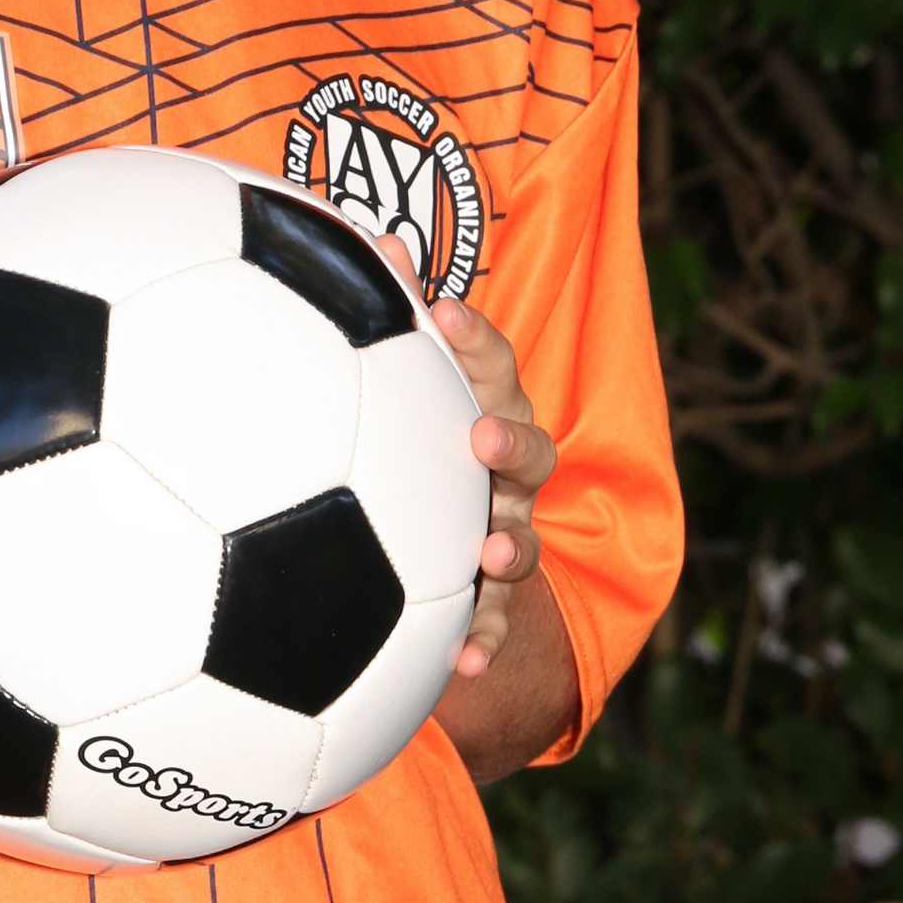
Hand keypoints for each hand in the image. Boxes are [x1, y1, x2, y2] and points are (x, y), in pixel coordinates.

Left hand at [371, 238, 555, 682]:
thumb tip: (374, 237)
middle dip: (510, 442)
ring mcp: (503, 534)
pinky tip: (459, 665)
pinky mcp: (487, 599)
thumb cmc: (412, 433)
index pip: (489, 364)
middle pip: (528, 451)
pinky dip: (481, 643)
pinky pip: (493, 625)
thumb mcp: (400, 375)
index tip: (440, 310)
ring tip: (491, 558)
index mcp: (483, 406)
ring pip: (521, 541)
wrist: (431, 530)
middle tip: (480, 437)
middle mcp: (504, 471)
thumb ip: (392, 309)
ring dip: (511, 549)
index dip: (472, 336)